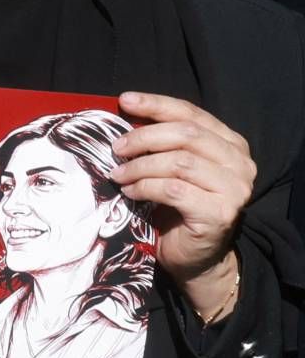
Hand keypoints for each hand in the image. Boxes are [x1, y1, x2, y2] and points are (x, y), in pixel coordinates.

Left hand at [111, 92, 253, 293]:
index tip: (125, 101)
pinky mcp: (220, 213)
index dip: (156, 105)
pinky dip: (145, 187)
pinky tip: (130, 191)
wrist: (195, 257)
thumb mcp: (172, 168)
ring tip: (118, 174)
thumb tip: (126, 115)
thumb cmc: (178, 208)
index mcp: (230, 145)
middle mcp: (240, 164)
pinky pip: (173, 190)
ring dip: (140, 166)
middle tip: (116, 148)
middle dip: (144, 137)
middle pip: (186, 135)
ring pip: (178, 162)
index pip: (192, 115)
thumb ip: (163, 144)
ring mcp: (234, 189)